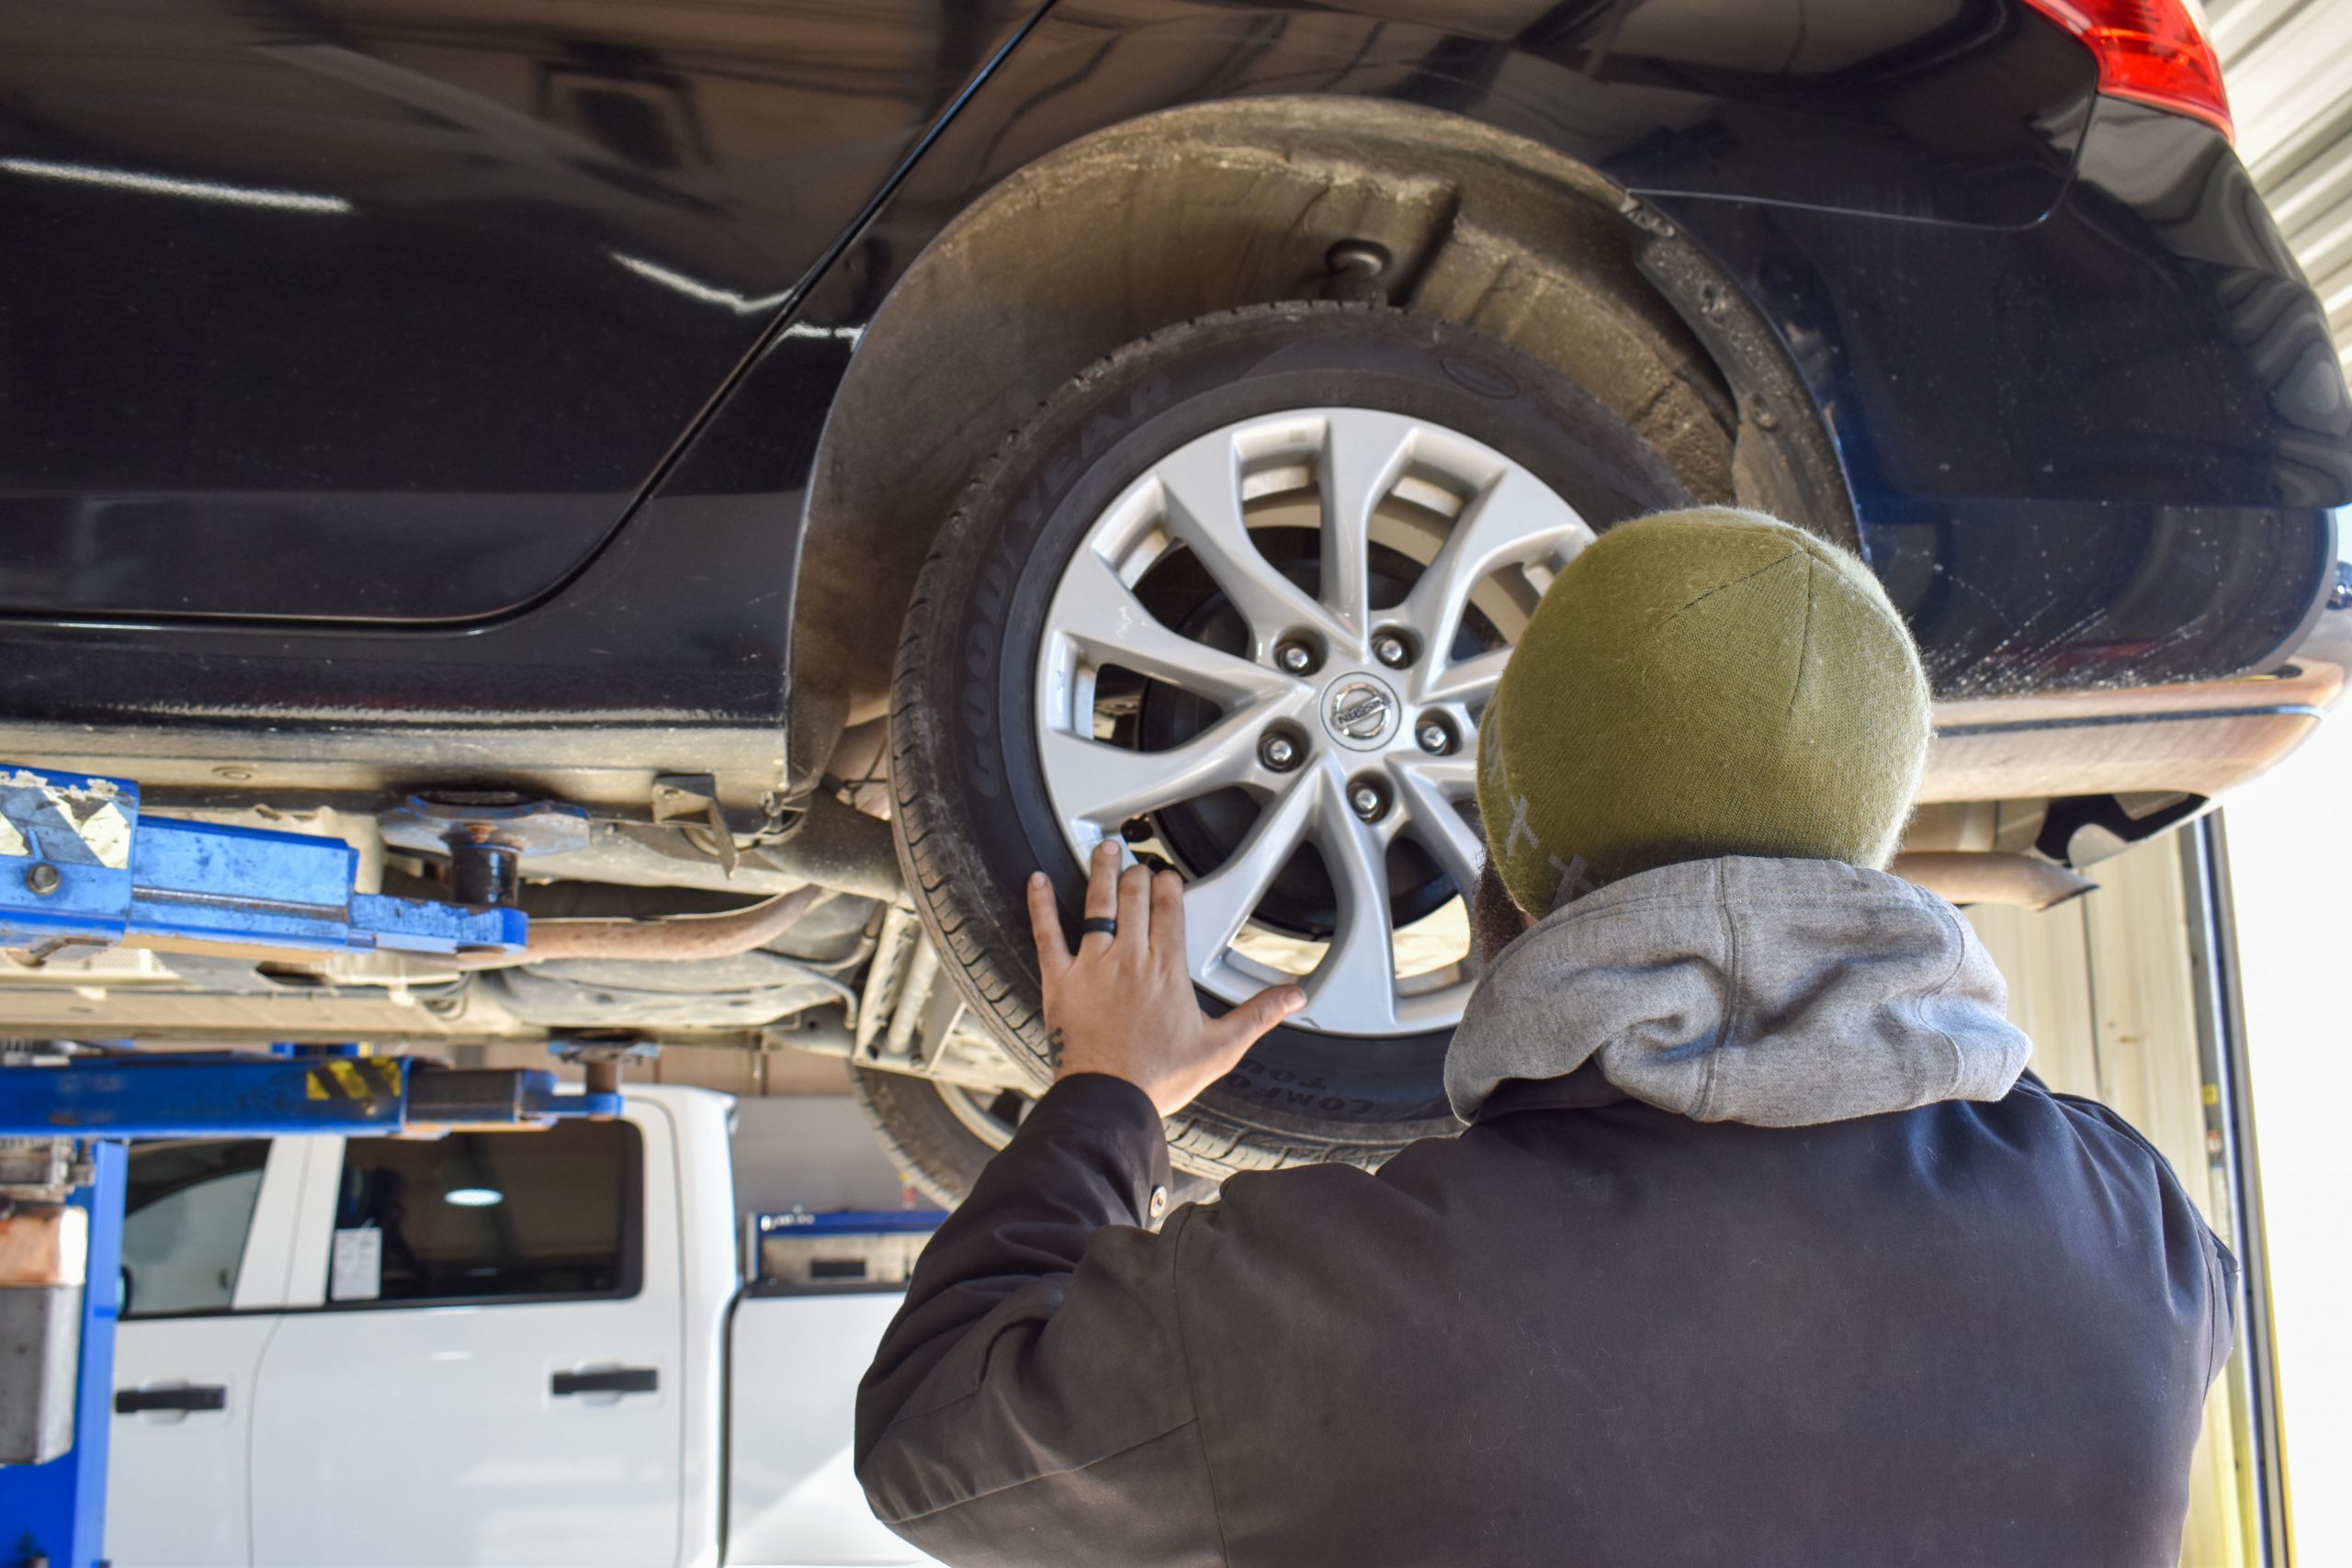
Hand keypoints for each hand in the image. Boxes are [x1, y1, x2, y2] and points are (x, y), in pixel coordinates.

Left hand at [1029, 841, 1304, 1116]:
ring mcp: (1092, 965)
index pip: (1169, 908)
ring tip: (1105, 850)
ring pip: (1096, 904)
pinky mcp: (1060, 980)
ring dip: (1101, 871)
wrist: (1110, 1101)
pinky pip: (1047, 933)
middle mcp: (1130, 958)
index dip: (1169, 884)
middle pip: (1134, 897)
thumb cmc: (1159, 1077)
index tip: (1169, 876)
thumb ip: (1259, 1015)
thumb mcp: (1220, 1048)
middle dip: (1139, 873)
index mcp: (1167, 969)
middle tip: (1139, 863)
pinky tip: (1038, 881)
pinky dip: (1041, 904)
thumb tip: (1295, 997)